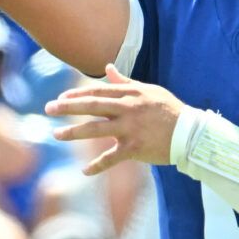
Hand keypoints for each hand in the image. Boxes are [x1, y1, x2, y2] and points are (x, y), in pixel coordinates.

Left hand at [45, 66, 187, 175]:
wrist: (190, 133)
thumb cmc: (169, 110)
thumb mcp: (148, 90)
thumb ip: (125, 81)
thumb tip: (108, 67)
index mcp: (130, 94)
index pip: (98, 91)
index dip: (77, 95)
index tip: (60, 99)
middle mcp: (128, 109)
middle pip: (92, 106)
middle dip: (68, 107)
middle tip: (48, 109)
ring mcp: (130, 128)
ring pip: (96, 130)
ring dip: (73, 133)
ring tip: (56, 135)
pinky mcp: (135, 147)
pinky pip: (111, 157)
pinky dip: (97, 166)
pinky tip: (84, 171)